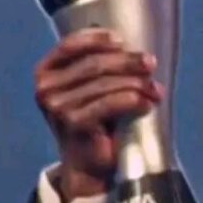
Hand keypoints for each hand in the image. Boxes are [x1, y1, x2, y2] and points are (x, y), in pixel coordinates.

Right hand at [33, 27, 164, 202]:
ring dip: (137, 84)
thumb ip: (100, 66)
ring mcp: (57, 106)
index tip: (123, 40)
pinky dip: (133, 101)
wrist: (87, 164)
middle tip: (151, 64)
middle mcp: (46, 88)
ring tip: (156, 90)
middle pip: (94, 64)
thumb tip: (133, 49)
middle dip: (128, 62)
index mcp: (46, 72)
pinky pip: (110, 103)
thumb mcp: (90, 88)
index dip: (98, 39)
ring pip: (106, 84)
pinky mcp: (73, 123)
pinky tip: (147, 104)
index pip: (71, 45)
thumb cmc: (93, 122)